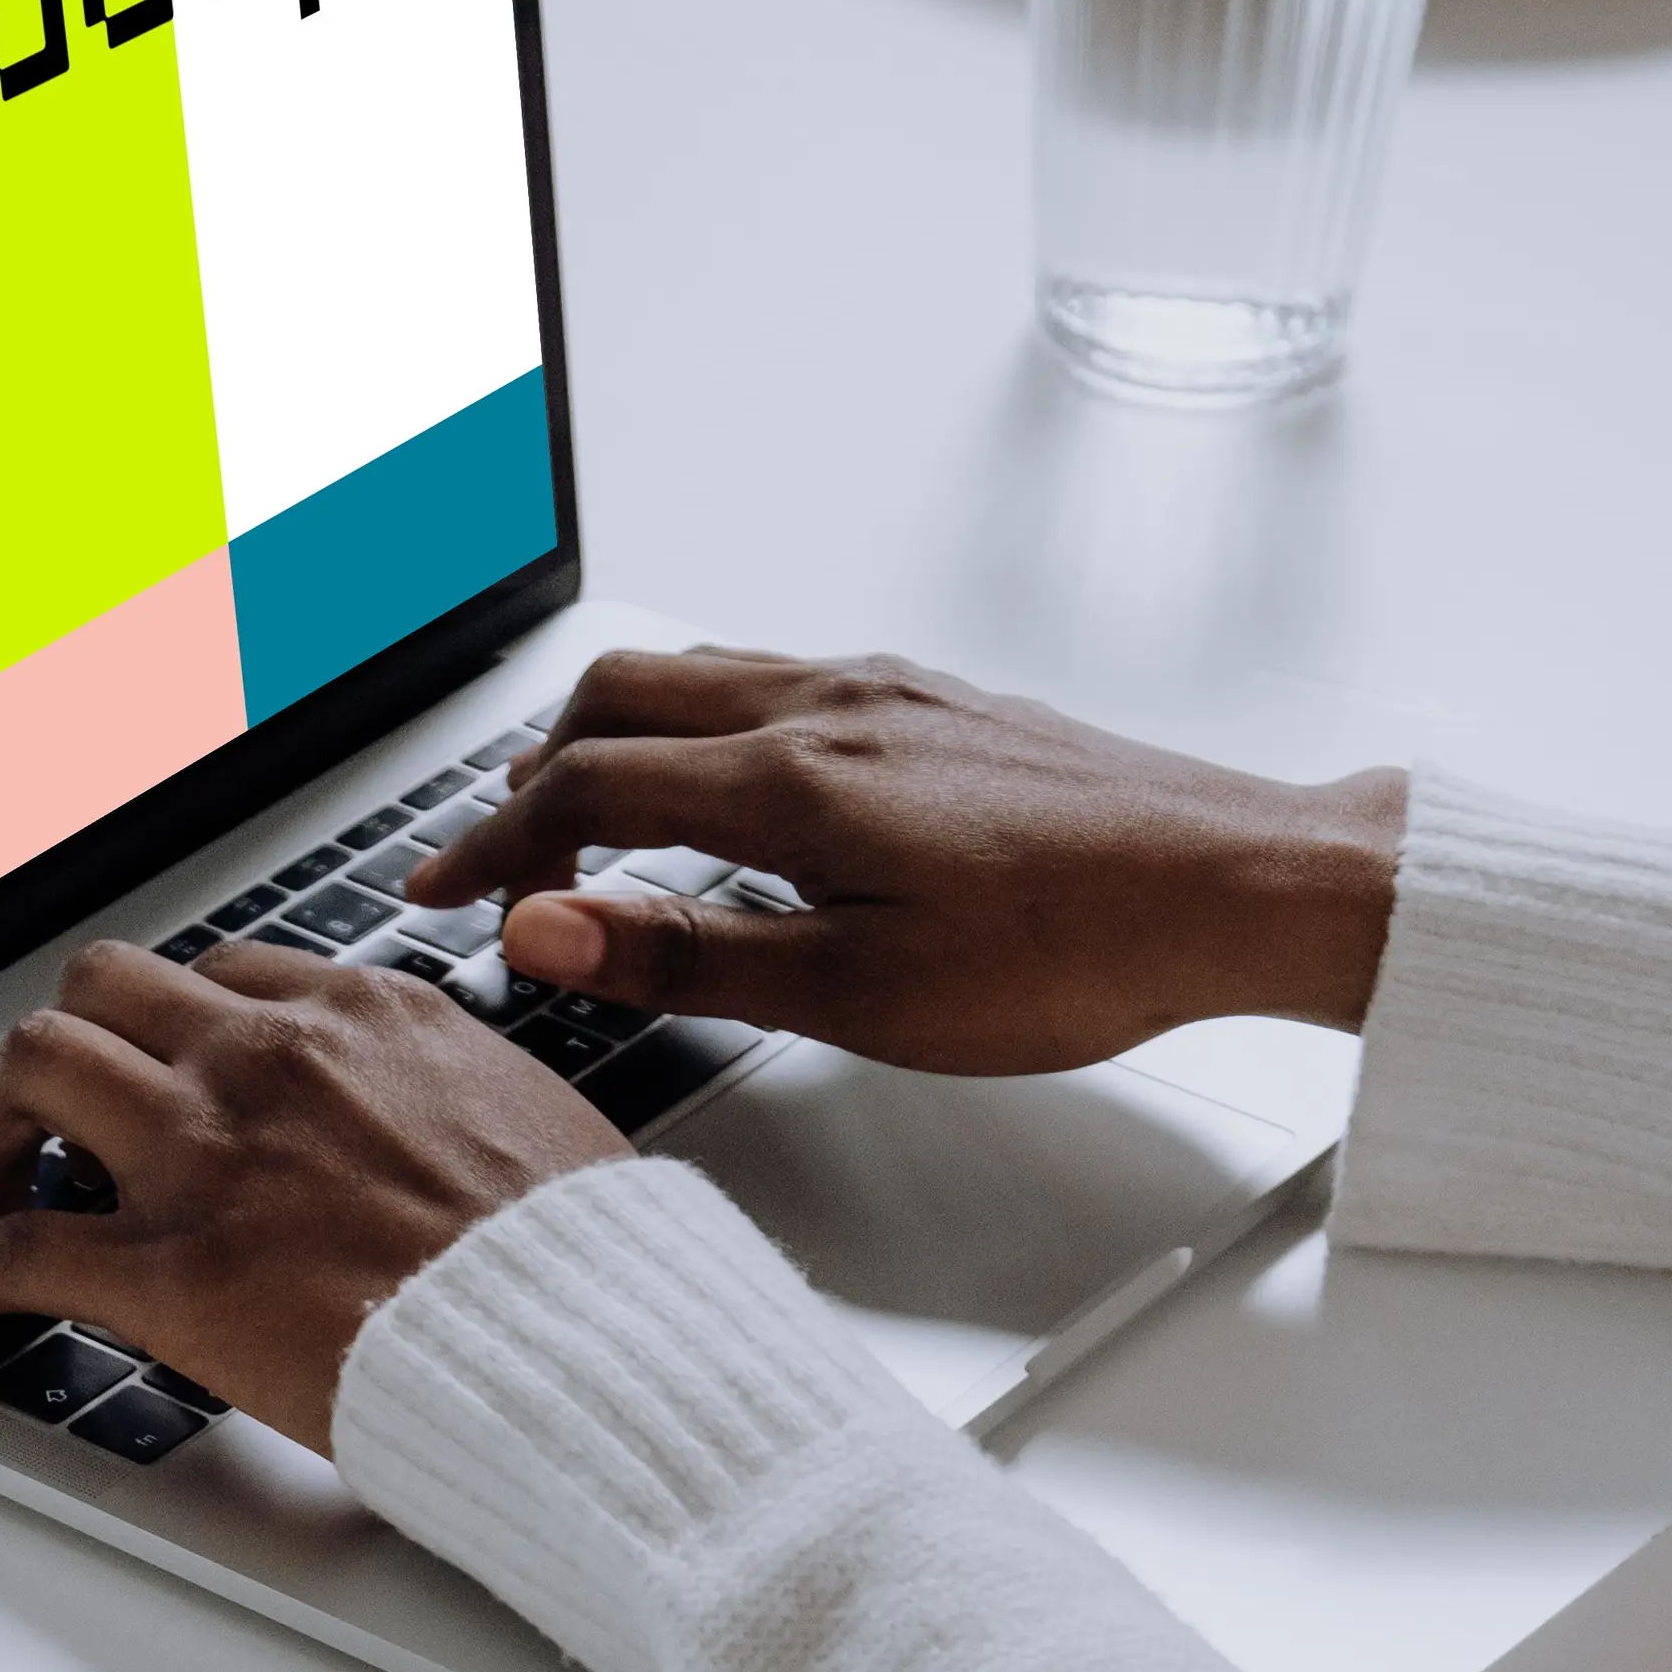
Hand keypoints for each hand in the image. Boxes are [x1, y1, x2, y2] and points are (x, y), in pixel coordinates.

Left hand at [0, 939, 623, 1452]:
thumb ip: (449, 1095)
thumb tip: (439, 1117)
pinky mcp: (169, 1269)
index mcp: (364, 1016)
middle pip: (103, 989)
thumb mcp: (530, 1117)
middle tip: (57, 1121)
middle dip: (66, 1050)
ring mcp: (208, 1157)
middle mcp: (269, 1058)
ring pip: (37, 1067)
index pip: (220, 976)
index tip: (156, 1073)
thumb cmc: (585, 1263)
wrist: (590, 1347)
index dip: (170, 1031)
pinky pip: (17, 1247)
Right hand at [406, 649, 1408, 1074]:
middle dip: (531, 778)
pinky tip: (724, 786)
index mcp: (793, 783)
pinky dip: (698, 722)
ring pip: (695, 674)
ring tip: (583, 820)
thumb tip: (545, 932)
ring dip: (611, 737)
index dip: (490, 852)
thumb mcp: (860, 996)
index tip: (437, 902)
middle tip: (497, 865)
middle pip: (618, 700)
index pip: (584, 793)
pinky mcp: (934, 697)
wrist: (1235, 884)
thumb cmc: (1073, 955)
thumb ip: (689, 954)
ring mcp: (884, 690)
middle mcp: (827, 707)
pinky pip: (772, 677)